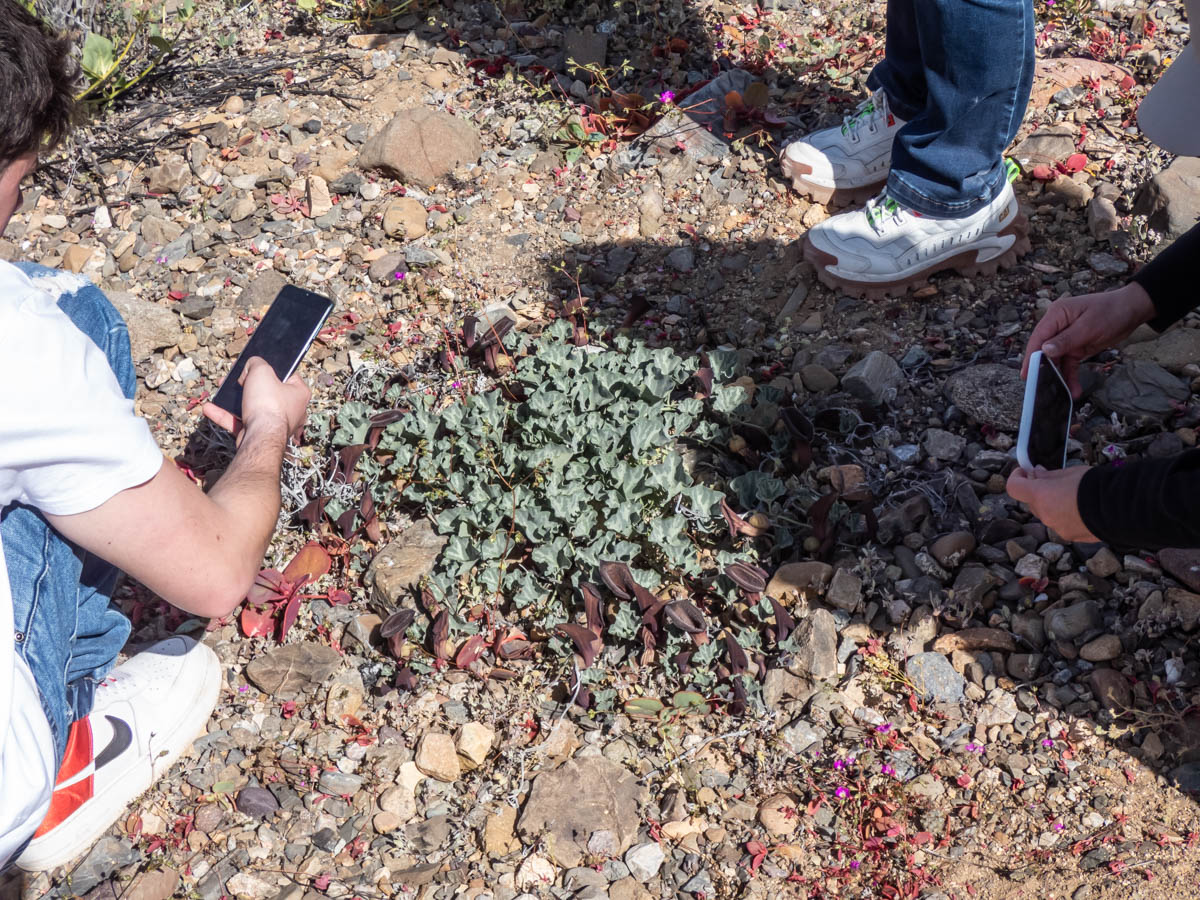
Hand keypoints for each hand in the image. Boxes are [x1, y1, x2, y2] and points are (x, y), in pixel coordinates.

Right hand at [203, 357, 310, 440]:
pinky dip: (225, 415)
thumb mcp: (261, 371)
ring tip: (220, 390)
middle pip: (266, 391)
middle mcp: (291, 409)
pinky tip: (210, 408)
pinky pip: (240, 422)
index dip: (271, 368)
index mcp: (299, 393)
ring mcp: (274, 424)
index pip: (287, 374)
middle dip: (246, 384)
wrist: (260, 437)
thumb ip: (256, 363)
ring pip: (250, 406)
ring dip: (232, 399)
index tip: (257, 366)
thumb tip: (251, 365)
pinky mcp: (259, 434)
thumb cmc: (268, 404)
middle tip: (235, 378)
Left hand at [1006, 465, 1098, 543]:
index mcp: (1040, 496)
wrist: (1121, 507)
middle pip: (1032, 502)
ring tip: (1073, 496)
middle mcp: (1045, 515)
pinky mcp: (1070, 536)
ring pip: (1047, 514)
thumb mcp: (1069, 473)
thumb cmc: (1094, 485)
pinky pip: (1061, 524)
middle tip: (1052, 481)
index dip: (1016, 477)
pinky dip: (1066, 516)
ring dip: (1053, 505)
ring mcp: (1057, 528)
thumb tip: (1036, 474)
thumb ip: (1048, 475)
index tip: (1024, 471)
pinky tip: (1082, 509)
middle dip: (1038, 492)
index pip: (1014, 488)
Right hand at [1022, 282, 1156, 397]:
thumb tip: (1044, 351)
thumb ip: (1066, 339)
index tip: (1026, 374)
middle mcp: (1057, 326)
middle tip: (1040, 388)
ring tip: (1060, 393)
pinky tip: (1074, 389)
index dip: (1031, 356)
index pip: (1039, 337)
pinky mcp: (1076, 347)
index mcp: (1057, 315)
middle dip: (1043, 369)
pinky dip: (1070, 376)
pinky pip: (1069, 364)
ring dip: (1059, 376)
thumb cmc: (1111, 312)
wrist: (1133, 311)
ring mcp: (1066, 338)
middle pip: (1044, 350)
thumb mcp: (1089, 326)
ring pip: (1056, 360)